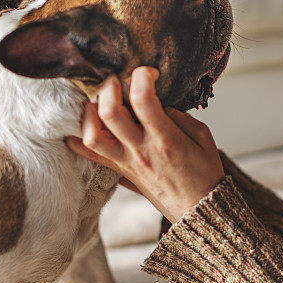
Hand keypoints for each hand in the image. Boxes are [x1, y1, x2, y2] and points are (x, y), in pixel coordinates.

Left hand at [66, 67, 223, 222]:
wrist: (199, 210)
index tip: (148, 72)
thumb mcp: (203, 137)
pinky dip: (78, 138)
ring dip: (90, 112)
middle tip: (117, 79)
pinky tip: (85, 124)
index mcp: (165, 139)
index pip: (143, 99)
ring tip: (101, 101)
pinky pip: (88, 156)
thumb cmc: (204, 174)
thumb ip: (180, 115)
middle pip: (109, 112)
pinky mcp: (119, 172)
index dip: (141, 76)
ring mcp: (125, 163)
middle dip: (109, 86)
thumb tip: (159, 101)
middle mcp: (140, 150)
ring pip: (90, 135)